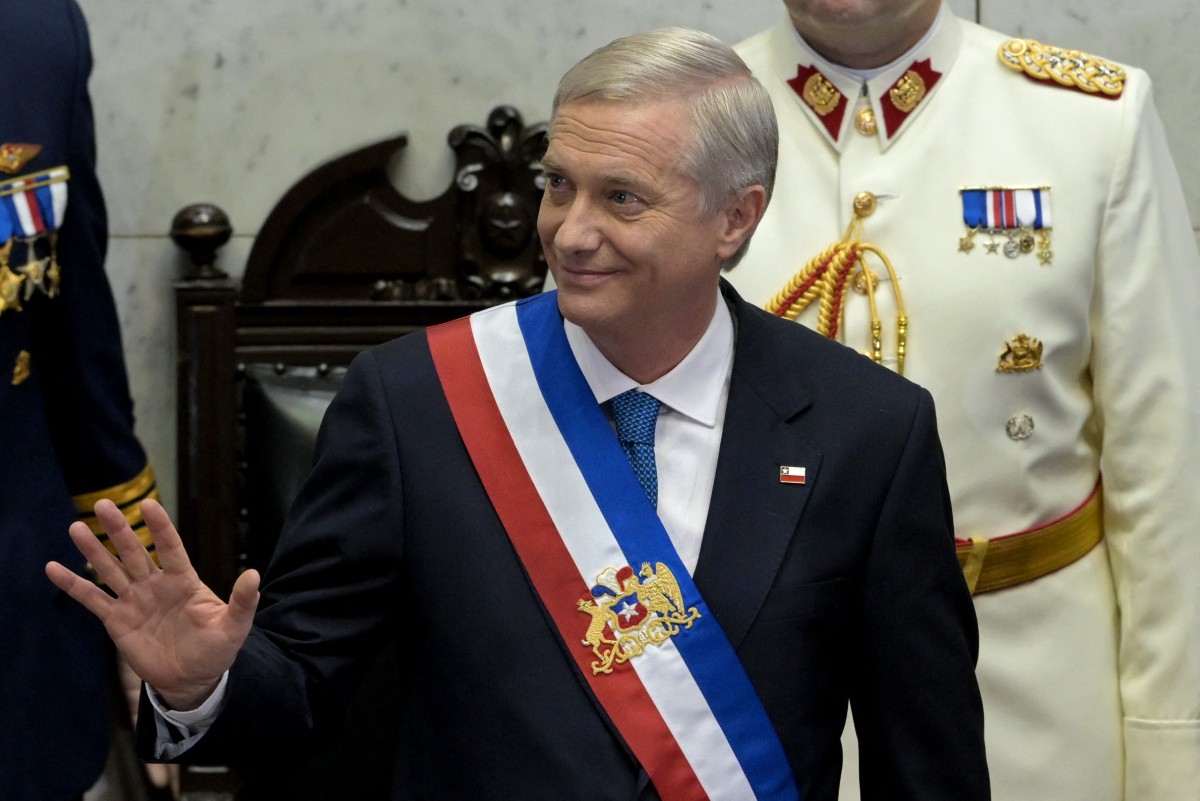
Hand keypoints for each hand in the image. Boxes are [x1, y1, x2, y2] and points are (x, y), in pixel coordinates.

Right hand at [45, 498, 259, 710]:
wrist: (192, 680)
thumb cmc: (215, 650)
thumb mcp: (233, 627)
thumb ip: (242, 602)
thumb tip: (254, 575)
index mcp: (184, 581)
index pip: (170, 547)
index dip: (160, 527)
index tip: (148, 505)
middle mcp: (156, 585)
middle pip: (135, 552)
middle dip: (120, 530)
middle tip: (104, 505)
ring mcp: (135, 600)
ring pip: (111, 570)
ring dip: (94, 550)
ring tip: (76, 527)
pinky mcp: (117, 621)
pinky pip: (92, 599)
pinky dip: (73, 585)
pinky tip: (53, 568)